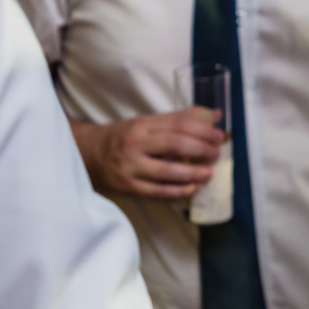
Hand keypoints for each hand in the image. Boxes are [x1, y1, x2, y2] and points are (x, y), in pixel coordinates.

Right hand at [74, 108, 223, 199]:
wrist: (89, 155)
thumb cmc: (125, 137)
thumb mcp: (148, 122)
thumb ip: (181, 118)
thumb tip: (216, 115)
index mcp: (142, 124)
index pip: (178, 124)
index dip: (202, 130)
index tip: (219, 136)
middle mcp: (135, 144)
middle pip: (174, 145)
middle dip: (200, 150)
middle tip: (216, 154)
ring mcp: (131, 167)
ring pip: (168, 172)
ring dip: (193, 173)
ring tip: (209, 173)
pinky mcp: (129, 187)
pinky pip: (158, 192)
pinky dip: (178, 191)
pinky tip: (192, 188)